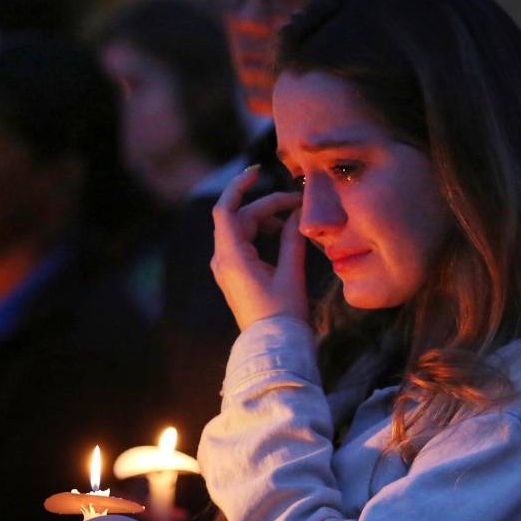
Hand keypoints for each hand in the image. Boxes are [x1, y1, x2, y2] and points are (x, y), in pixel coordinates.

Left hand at [210, 165, 307, 331]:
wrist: (273, 349)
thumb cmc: (284, 315)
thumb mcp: (291, 275)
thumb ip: (292, 240)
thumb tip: (297, 214)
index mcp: (232, 258)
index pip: (226, 209)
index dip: (239, 186)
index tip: (258, 171)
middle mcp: (223, 261)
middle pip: (239, 218)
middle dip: (266, 205)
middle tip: (296, 203)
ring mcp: (226, 269)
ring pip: (240, 230)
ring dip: (263, 218)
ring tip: (291, 220)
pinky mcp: (234, 276)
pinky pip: (242, 244)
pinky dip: (259, 233)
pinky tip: (280, 235)